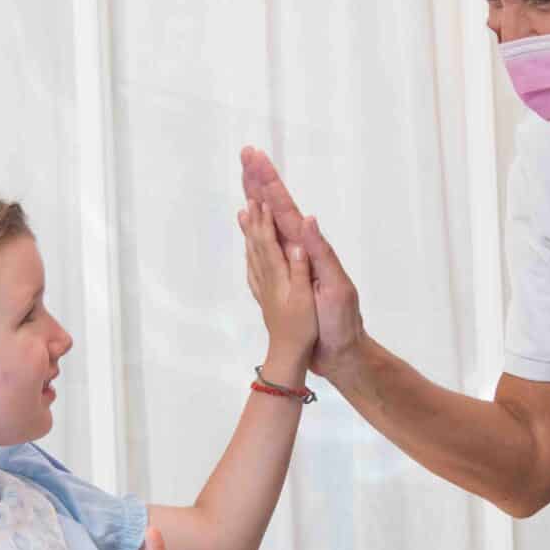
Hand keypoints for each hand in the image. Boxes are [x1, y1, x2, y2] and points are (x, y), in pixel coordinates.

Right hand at [238, 147, 366, 382]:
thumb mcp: (335, 287)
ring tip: (244, 178)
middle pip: (276, 208)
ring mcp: (292, 262)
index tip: (255, 157)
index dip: (269, 182)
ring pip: (268, 223)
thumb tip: (306, 218)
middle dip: (261, 180)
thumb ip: (320, 254)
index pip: (286, 208)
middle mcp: (299, 250)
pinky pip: (263, 248)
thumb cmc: (341, 322)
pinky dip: (253, 230)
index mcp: (309, 248)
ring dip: (256, 199)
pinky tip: (246, 220)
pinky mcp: (286, 277)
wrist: (342, 352)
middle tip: (246, 153)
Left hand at [239, 199, 314, 359]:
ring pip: (252, 251)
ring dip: (249, 230)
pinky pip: (253, 267)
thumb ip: (300, 269)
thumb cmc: (301, 329)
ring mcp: (263, 286)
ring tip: (244, 212)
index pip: (268, 240)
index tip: (262, 196)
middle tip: (248, 195)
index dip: (264, 218)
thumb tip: (297, 242)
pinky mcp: (264, 294)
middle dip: (253, 217)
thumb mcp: (305, 299)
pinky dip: (251, 251)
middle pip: (255, 241)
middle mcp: (266, 277)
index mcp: (278, 275)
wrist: (287, 354)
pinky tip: (250, 248)